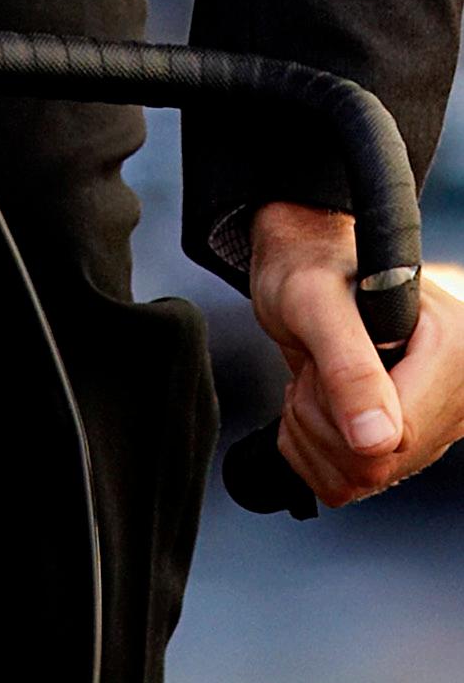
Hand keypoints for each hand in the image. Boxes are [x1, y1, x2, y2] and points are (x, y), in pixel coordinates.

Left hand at [251, 200, 463, 506]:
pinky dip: (310, 448)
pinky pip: (344, 485)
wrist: (303, 266)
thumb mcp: (314, 299)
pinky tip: (318, 403)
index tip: (322, 362)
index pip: (400, 435)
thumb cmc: (311, 266)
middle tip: (318, 362)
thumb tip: (377, 439)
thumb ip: (347, 365)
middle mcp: (454, 396)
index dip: (340, 409)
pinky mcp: (402, 448)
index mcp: (453, 352)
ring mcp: (430, 427)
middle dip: (321, 415)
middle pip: (378, 464)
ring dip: (312, 430)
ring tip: (320, 375)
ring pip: (358, 480)